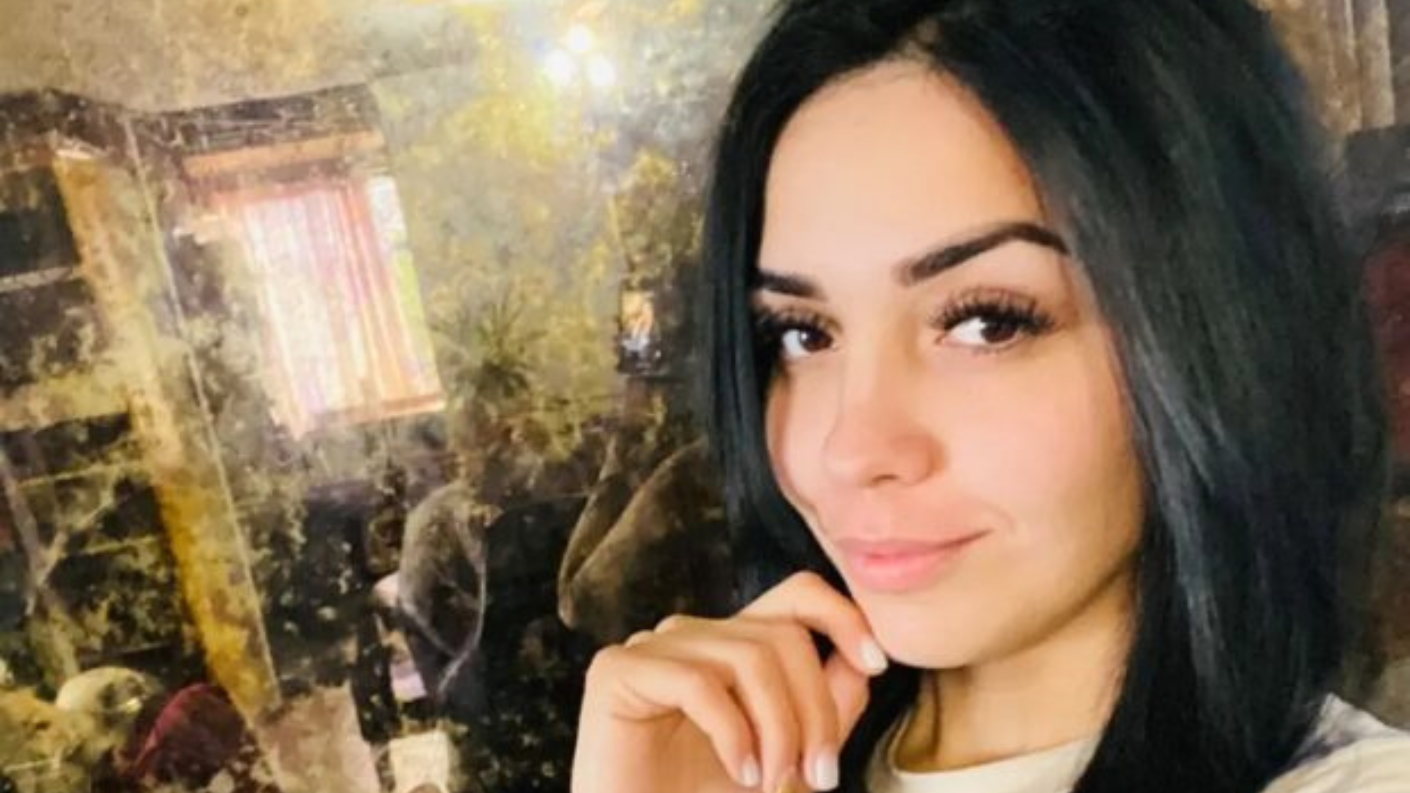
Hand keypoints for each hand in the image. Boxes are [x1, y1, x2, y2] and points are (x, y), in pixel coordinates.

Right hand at [570, 571, 889, 792]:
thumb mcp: (787, 759)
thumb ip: (825, 708)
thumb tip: (862, 661)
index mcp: (732, 646)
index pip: (797, 594)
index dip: (843, 614)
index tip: (877, 663)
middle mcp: (693, 636)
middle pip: (783, 636)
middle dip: (815, 711)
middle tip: (819, 777)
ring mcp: (652, 648)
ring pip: (749, 657)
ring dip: (780, 730)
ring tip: (774, 785)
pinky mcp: (616, 671)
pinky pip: (698, 682)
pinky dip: (733, 734)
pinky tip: (741, 773)